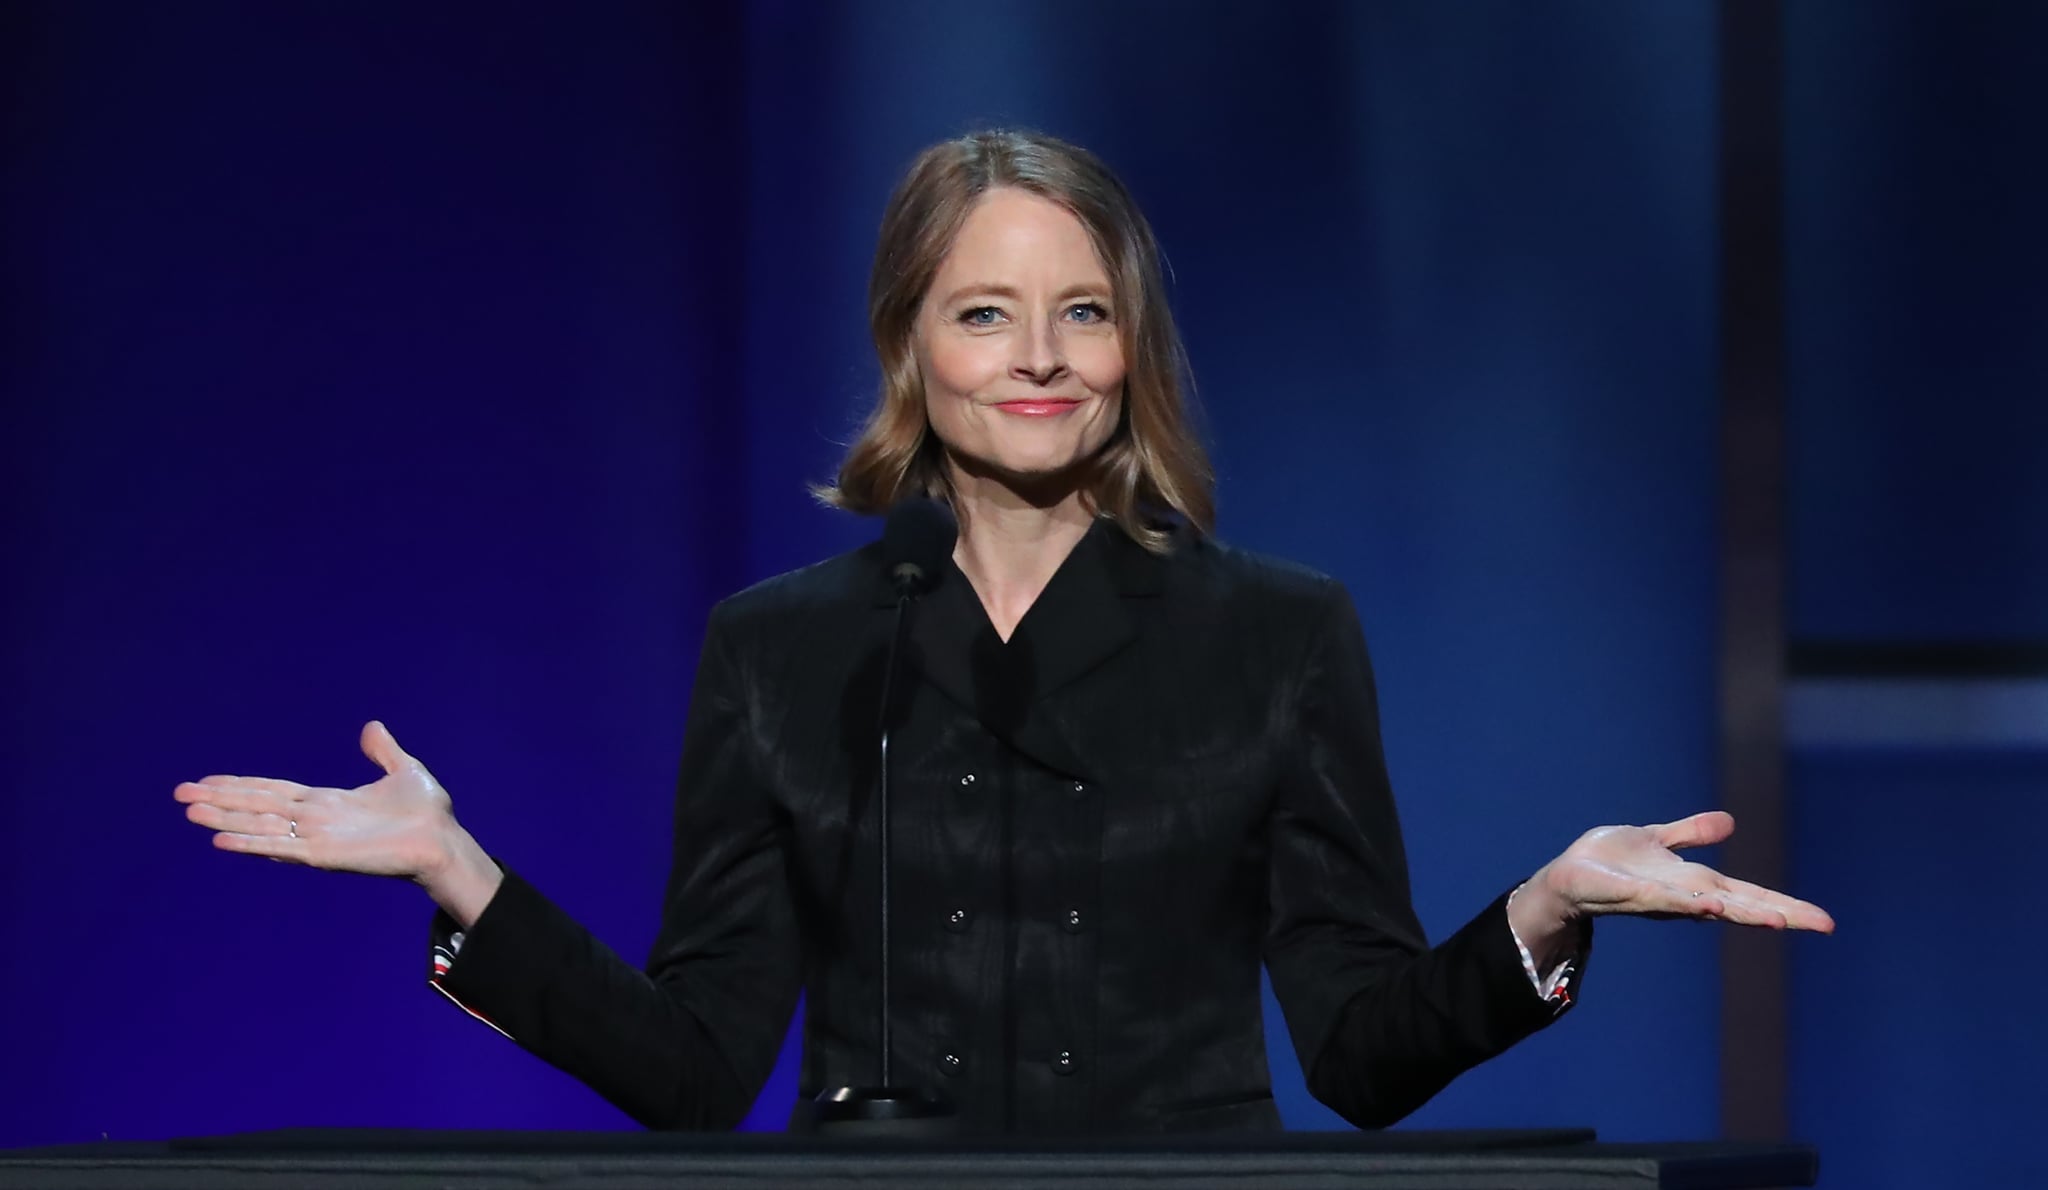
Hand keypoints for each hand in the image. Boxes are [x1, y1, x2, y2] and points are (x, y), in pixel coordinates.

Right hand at [175, 720, 457, 882]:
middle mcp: (316, 821)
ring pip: (261, 825)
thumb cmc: (427, 814)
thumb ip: (382, 752)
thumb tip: (371, 727)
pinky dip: (252, 843)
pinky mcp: (325, 856)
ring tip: (189, 812)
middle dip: (220, 800)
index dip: (241, 785)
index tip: (208, 780)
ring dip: (225, 819)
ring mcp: (317, 839)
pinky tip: (223, 839)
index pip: (275, 791)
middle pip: (258, 806)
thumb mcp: (403, 770)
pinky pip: (282, 848)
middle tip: (179, 794)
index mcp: (328, 803)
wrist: (444, 840)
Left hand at [1517, 811, 1834, 937]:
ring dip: (1740, 913)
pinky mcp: (1633, 893)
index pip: (1750, 896)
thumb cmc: (1611, 862)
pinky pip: (1665, 899)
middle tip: (1821, 924)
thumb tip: (1730, 822)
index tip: (1824, 921)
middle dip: (1780, 914)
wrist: (1567, 876)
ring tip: (1777, 919)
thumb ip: (1691, 834)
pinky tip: (1711, 906)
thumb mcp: (1658, 840)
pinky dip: (1688, 903)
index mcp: (1696, 884)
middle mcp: (1686, 896)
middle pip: (1742, 906)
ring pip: (1709, 907)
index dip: (1786, 906)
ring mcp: (1662, 898)